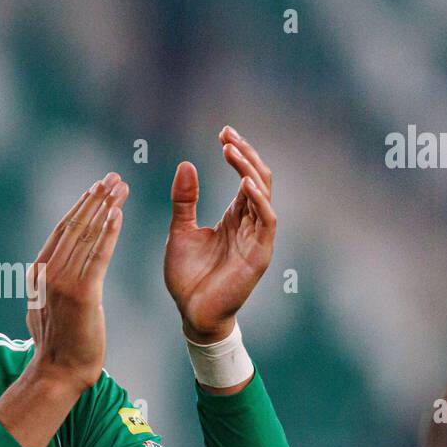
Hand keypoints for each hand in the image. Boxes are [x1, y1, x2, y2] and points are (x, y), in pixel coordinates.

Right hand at [24, 171, 128, 393]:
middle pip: (76, 225)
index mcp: (39, 271)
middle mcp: (48, 271)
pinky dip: (108, 232)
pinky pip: (98, 256)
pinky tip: (118, 214)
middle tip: (113, 177)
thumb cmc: (57, 346)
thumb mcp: (45, 307)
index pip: (62, 230)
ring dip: (106, 207)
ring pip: (87, 235)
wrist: (57, 372)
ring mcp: (63, 282)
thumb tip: (52, 274)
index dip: (81, 206)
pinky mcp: (82, 294)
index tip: (97, 188)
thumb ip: (50, 286)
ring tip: (121, 187)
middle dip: (96, 198)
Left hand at [164, 126, 275, 343]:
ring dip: (249, 170)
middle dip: (245, 154)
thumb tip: (185, 164)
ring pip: (263, 195)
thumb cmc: (188, 277)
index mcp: (235, 217)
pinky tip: (244, 183)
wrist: (191, 314)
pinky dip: (258, 200)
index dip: (237, 153)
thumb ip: (184, 200)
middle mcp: (250, 224)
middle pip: (258, 179)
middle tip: (227, 134)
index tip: (222, 132)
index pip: (245, 176)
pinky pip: (266, 222)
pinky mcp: (259, 255)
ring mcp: (257, 238)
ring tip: (232, 150)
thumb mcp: (180, 231)